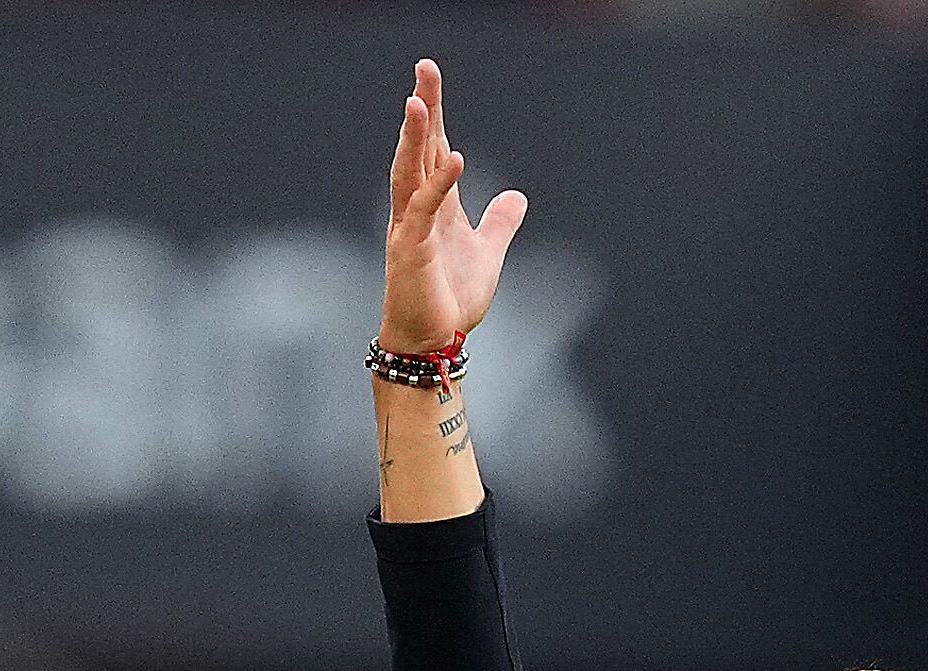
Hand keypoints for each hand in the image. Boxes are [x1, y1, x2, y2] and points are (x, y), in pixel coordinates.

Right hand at [381, 58, 528, 354]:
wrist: (432, 344)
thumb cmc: (450, 301)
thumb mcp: (487, 254)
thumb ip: (499, 223)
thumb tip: (518, 197)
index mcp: (432, 206)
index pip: (433, 149)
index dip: (435, 115)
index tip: (430, 78)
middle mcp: (415, 209)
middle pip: (418, 148)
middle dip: (424, 108)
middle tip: (425, 68)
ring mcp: (409, 228)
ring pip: (409, 171)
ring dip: (416, 137)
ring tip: (420, 101)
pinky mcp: (411, 251)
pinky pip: (425, 209)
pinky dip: (440, 184)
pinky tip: (458, 158)